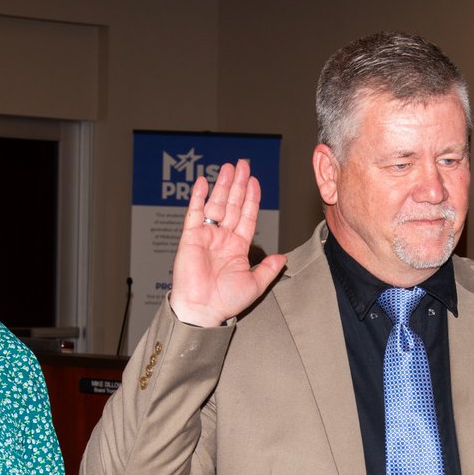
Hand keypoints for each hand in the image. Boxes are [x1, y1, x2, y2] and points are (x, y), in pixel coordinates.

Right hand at [168, 160, 286, 326]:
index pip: (246, 216)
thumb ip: (268, 269)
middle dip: (238, 184)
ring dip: (222, 185)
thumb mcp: (255, 285)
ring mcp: (206, 235)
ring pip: (216, 204)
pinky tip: (203, 182)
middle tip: (242, 165)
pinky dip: (198, 197)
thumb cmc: (226, 301)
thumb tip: (283, 258)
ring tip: (228, 167)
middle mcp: (222, 238)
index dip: (251, 198)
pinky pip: (194, 212)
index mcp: (238, 247)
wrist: (202, 310)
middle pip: (232, 204)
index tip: (255, 181)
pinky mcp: (190, 236)